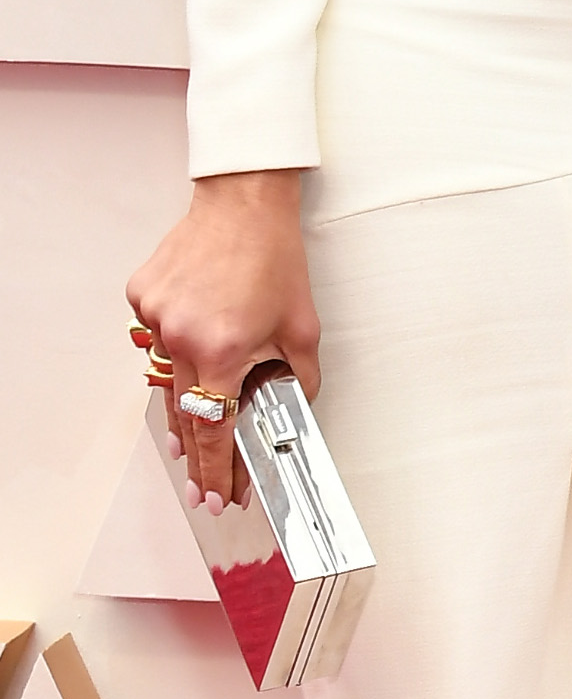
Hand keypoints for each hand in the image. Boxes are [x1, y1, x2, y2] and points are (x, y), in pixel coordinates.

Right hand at [127, 171, 319, 514]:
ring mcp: (156, 317)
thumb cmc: (273, 257)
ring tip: (191, 433)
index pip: (215, 428)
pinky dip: (176, 345)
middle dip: (197, 454)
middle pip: (186, 413)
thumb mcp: (302, 328)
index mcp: (223, 349)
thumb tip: (292, 410)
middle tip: (201, 484)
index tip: (215, 495)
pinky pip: (157, 337)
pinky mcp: (142, 297)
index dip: (215, 470)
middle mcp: (182, 337)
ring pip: (168, 374)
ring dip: (185, 399)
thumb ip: (298, 378)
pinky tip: (196, 333)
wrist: (244, 203)